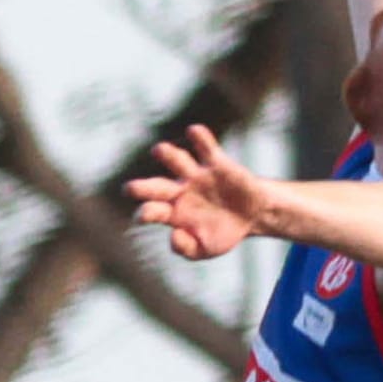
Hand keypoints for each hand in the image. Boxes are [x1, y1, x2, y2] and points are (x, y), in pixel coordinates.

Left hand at [126, 124, 272, 261]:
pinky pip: (206, 148)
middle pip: (157, 186)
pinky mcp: (217, 164)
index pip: (153, 211)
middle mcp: (179, 191)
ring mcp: (197, 176)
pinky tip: (193, 131)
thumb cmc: (222, 233)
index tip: (142, 216)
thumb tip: (173, 235)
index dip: (146, 213)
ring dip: (168, 155)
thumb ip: (186, 248)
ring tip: (158, 151)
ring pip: (178, 161)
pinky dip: (200, 139)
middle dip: (143, 188)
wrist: (252, 216)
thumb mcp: (204, 250)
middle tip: (129, 189)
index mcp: (172, 212)